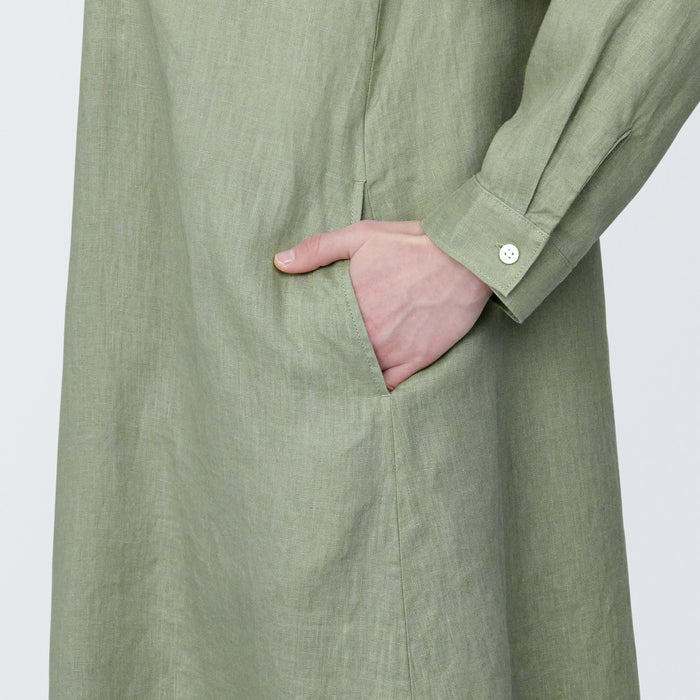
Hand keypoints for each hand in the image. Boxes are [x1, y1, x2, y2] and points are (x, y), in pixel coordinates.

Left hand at [274, 220, 491, 390]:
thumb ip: (318, 249)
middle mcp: (368, 333)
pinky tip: (365, 388)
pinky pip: (389, 386)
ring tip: (333, 379)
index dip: (307, 337)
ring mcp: (393, 350)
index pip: (316, 331)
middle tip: (311, 364)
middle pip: (336, 355)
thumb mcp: (362, 235)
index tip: (297, 340)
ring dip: (347, 375)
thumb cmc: (414, 244)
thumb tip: (279, 263)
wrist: (468, 260)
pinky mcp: (417, 360)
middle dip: (324, 358)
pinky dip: (376, 388)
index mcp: (350, 304)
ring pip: (359, 374)